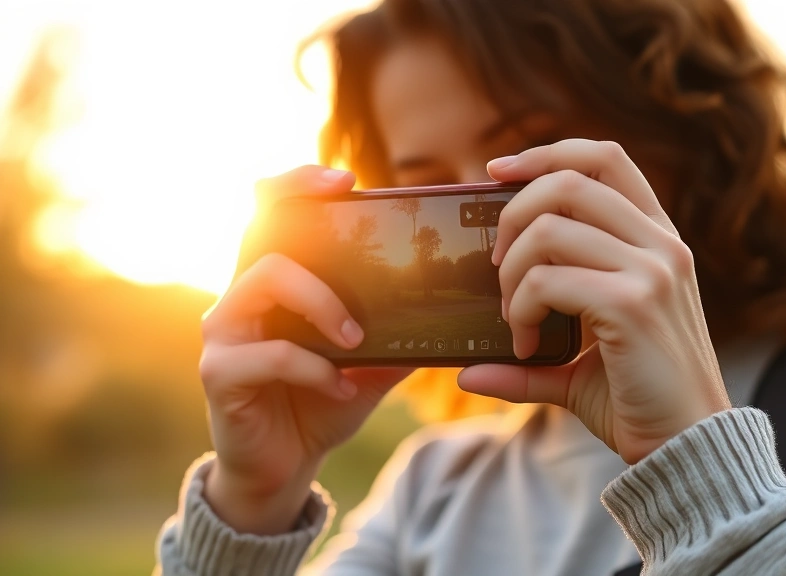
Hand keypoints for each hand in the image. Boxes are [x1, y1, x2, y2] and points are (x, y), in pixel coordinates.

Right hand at [199, 166, 412, 533]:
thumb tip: (445, 312)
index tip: (345, 179)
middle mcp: (243, 298)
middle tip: (345, 194)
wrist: (285, 467)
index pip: (275, 218)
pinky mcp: (221, 372)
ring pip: (265, 278)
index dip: (299, 185)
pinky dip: (312, 367)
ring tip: (355, 337)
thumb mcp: (369, 367)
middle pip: (257, 225)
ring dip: (320, 302)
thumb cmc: (321, 405)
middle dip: (300, 200)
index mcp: (276, 288)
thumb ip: (395, 337)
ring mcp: (226, 331)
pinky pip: (269, 353)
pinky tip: (339, 386)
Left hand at [458, 140, 730, 464]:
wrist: (685, 448)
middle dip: (513, 215)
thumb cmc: (640, 400)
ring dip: (511, 273)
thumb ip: (532, 356)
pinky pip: (547, 282)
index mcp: (656, 241)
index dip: (546, 153)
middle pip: (567, 182)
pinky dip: (519, 310)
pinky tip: (524, 345)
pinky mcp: (632, 304)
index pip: (604, 159)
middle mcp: (660, 245)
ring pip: (548, 229)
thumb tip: (466, 370)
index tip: (498, 171)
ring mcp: (651, 270)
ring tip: (513, 317)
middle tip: (498, 266)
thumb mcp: (584, 365)